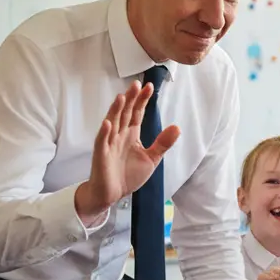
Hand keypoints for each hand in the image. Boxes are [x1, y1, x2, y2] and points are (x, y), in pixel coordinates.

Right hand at [75, 80, 180, 221]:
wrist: (112, 194)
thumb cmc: (127, 175)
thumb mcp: (151, 159)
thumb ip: (162, 143)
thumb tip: (177, 128)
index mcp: (131, 134)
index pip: (137, 113)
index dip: (142, 100)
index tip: (149, 87)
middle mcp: (119, 135)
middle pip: (125, 113)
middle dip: (131, 99)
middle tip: (136, 85)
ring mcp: (109, 144)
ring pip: (112, 123)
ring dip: (116, 110)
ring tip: (122, 97)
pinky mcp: (101, 155)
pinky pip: (102, 142)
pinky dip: (104, 133)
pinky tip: (107, 124)